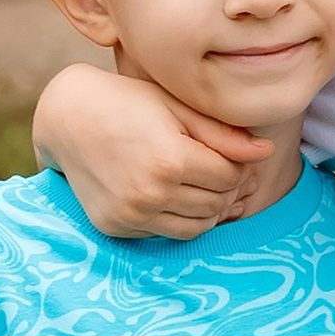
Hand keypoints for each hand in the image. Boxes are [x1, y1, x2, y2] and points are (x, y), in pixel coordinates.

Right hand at [32, 60, 264, 238]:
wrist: (67, 117)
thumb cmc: (127, 102)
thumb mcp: (177, 107)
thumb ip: (223, 134)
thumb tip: (267, 153)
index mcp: (171, 159)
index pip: (230, 177)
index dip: (238, 167)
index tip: (230, 155)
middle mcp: (151, 193)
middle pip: (216, 204)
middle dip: (227, 189)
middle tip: (220, 171)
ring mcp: (131, 214)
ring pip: (196, 227)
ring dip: (207, 209)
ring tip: (200, 184)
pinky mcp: (116, 226)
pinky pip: (165, 233)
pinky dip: (177, 218)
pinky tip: (172, 194)